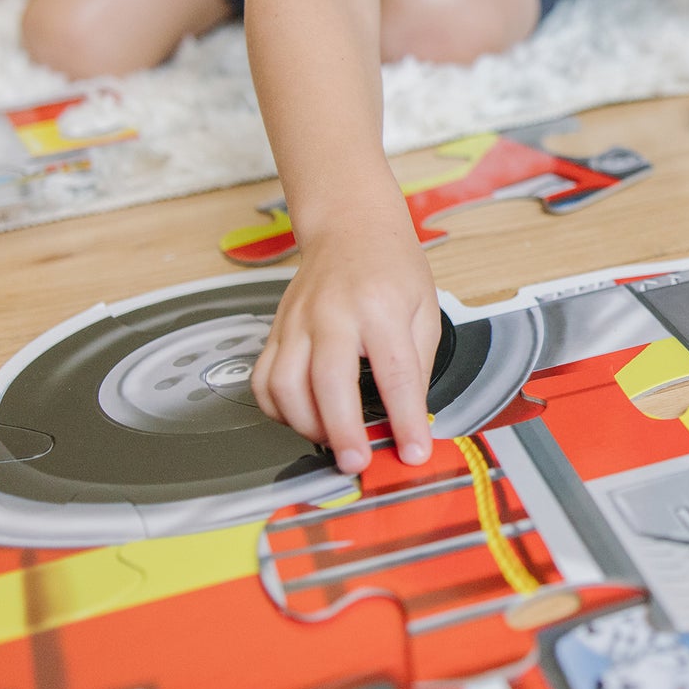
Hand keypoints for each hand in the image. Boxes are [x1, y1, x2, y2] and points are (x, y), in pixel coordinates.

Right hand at [250, 207, 441, 474]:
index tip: (414, 452)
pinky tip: (304, 418)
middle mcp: (332, 314)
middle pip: (328, 382)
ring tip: (334, 440)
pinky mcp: (276, 330)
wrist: (350, 226)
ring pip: (285, 385)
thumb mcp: (425, 310)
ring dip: (307, 425)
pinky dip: (278, 410)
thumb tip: (411, 418)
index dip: (405, 420)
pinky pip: (264, 380)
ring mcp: (297, 322)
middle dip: (343, 431)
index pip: (395, 374)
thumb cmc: (391, 267)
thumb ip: (417, 366)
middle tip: (358, 462)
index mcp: (380, 307)